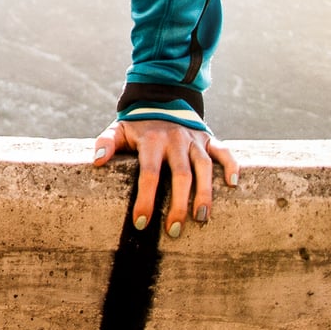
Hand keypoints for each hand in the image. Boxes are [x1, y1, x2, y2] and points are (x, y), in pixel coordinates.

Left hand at [92, 116, 239, 236]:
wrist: (162, 98)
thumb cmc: (138, 125)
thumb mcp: (118, 129)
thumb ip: (106, 142)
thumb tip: (97, 161)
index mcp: (152, 140)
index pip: (149, 173)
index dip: (145, 199)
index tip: (141, 223)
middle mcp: (175, 139)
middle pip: (180, 175)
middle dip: (178, 204)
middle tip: (174, 230)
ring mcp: (194, 140)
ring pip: (204, 167)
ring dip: (205, 193)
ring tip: (202, 218)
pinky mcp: (209, 139)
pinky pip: (224, 151)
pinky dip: (231, 165)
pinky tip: (233, 184)